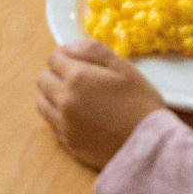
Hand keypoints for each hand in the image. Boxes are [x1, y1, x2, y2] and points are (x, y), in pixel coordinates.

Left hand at [37, 39, 163, 169]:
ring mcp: (64, 125)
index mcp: (77, 78)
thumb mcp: (123, 67)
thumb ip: (94, 51)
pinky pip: (52, 124)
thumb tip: (69, 46)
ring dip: (53, 95)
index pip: (54, 58)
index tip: (78, 59)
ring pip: (42, 103)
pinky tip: (80, 116)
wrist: (149, 146)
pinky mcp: (68, 144)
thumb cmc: (140, 102)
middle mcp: (64, 101)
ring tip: (76, 96)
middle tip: (78, 76)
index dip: (65, 54)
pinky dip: (59, 116)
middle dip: (56, 73)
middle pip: (43, 79)